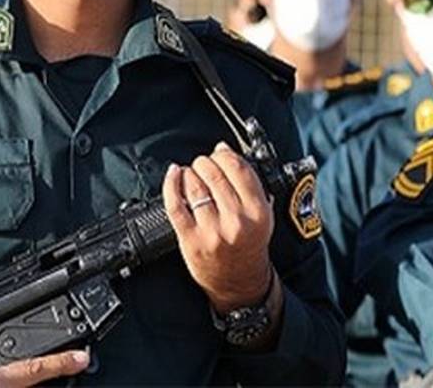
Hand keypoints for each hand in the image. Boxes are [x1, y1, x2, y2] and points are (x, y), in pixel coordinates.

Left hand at [162, 142, 274, 312]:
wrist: (239, 282)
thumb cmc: (249, 245)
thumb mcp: (261, 214)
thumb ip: (248, 183)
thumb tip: (223, 150)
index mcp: (257, 211)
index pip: (238, 168)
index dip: (224, 154)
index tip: (219, 153)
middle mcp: (236, 221)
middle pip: (214, 173)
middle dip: (205, 162)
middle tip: (203, 165)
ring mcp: (212, 230)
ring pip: (194, 185)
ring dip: (189, 172)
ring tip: (190, 173)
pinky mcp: (191, 239)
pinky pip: (175, 204)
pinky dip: (171, 184)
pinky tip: (174, 175)